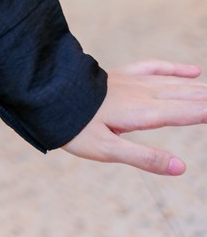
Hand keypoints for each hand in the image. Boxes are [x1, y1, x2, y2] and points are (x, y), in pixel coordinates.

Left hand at [61, 60, 206, 174]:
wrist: (45, 94)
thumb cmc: (73, 126)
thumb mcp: (107, 150)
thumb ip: (144, 158)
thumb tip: (181, 168)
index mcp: (143, 113)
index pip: (186, 112)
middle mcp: (143, 94)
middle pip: (186, 96)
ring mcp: (132, 82)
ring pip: (174, 83)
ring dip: (200, 86)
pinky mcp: (122, 76)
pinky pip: (153, 68)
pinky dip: (173, 69)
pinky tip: (191, 70)